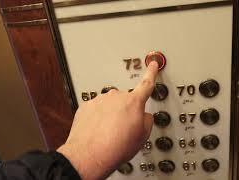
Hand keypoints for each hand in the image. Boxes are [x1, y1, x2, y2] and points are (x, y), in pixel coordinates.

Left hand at [57, 61, 158, 178]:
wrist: (90, 155)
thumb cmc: (116, 147)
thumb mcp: (142, 136)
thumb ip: (147, 120)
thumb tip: (144, 116)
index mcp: (133, 102)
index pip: (146, 83)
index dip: (151, 73)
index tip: (152, 64)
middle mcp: (116, 97)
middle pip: (126, 100)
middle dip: (126, 110)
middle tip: (123, 127)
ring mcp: (100, 100)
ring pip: (110, 105)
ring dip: (111, 114)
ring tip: (110, 132)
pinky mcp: (86, 106)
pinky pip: (96, 109)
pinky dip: (98, 117)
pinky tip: (99, 130)